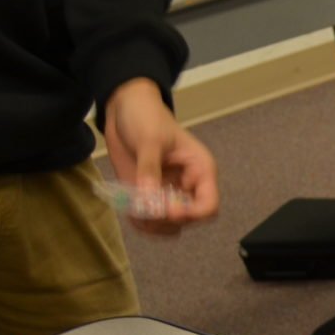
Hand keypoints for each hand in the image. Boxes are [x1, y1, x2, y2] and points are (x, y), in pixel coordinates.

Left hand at [102, 78, 221, 234]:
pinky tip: (130, 210)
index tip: (167, 209)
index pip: (209, 205)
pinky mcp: (151, 195)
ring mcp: (169, 192)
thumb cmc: (146, 117)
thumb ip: (149, 170)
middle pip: (189, 220)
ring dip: (153, 225)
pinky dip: (141, 222)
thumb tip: (149, 201)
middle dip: (167, 220)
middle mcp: (188, 186)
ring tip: (135, 210)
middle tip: (145, 208)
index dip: (192, 214)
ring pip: (170, 226)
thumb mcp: (149, 141)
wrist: (125, 108)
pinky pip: (152, 221)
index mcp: (200, 170)